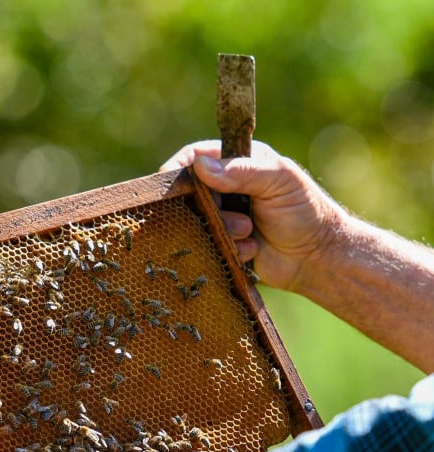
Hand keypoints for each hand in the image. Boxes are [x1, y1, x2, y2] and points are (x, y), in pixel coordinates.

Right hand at [160, 140, 344, 290]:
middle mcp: (226, 187)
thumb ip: (243, 171)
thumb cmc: (305, 211)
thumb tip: (200, 167)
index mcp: (238, 162)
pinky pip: (209, 246)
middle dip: (208, 208)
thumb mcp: (279, 181)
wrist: (317, 258)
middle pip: (191, 192)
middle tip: (237, 215)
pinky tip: (252, 249)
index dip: (178, 168)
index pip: (195, 157)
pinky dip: (229, 248)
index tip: (170, 186)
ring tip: (250, 231)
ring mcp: (223, 216)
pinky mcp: (223, 243)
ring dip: (223, 229)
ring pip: (198, 222)